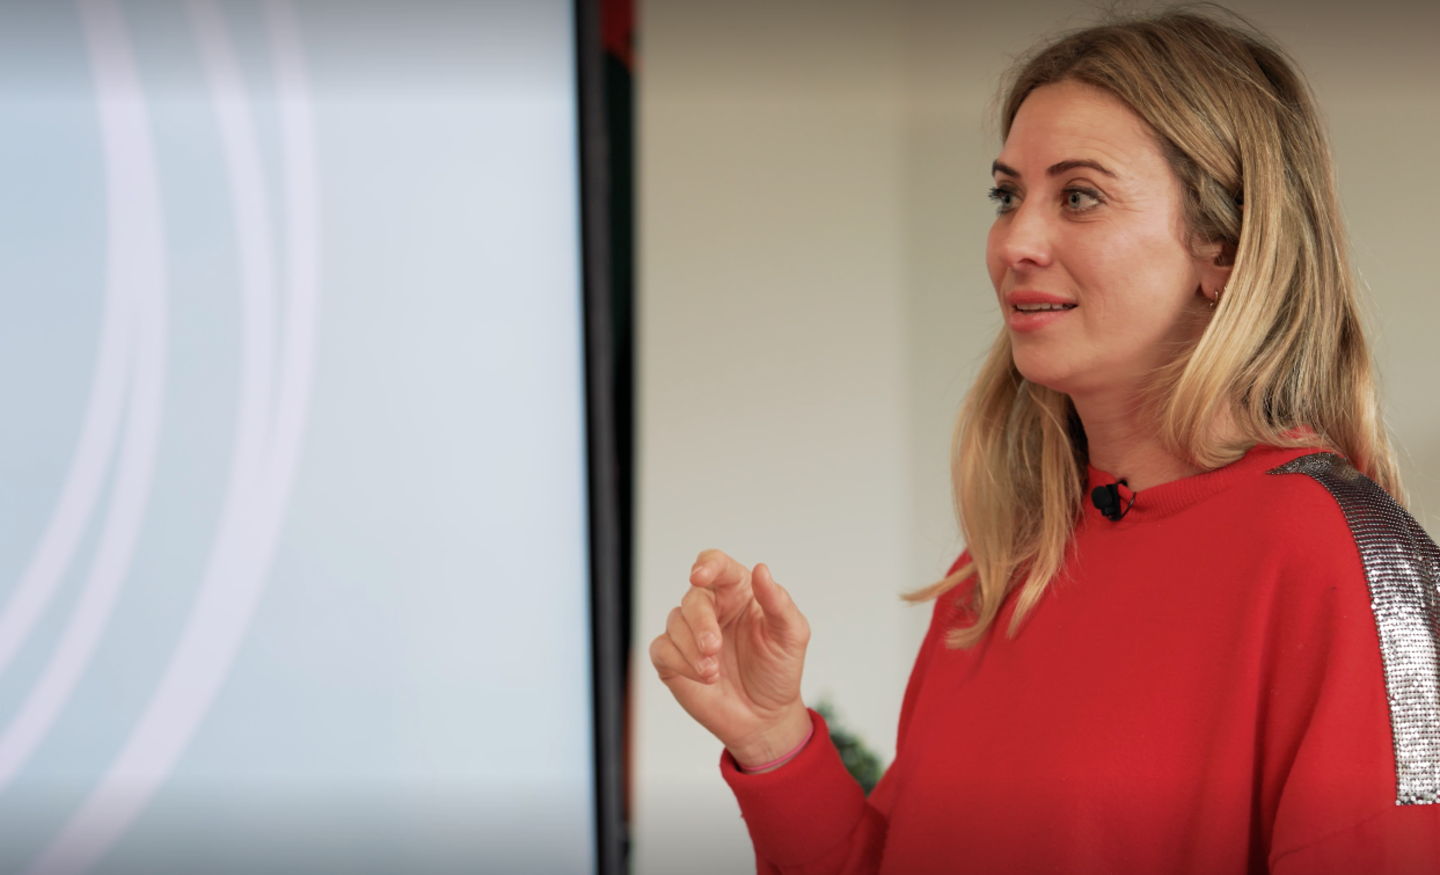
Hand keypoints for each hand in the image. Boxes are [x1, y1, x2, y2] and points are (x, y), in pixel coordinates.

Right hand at [649, 549, 811, 768]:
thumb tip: (761, 570)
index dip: (706, 565)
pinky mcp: (673, 658)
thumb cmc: (778, 671)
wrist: (765, 718)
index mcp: (738, 592)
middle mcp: (712, 608)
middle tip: (713, 647)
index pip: (717, 565)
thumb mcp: (792, 635)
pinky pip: (662, 648)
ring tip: (713, 672)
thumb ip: (778, 602)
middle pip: (693, 598)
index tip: (699, 576)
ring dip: (692, 648)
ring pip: (675, 622)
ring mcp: (689, 633)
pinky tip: (703, 677)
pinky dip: (680, 662)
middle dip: (700, 622)